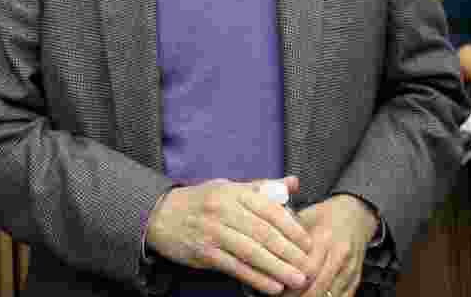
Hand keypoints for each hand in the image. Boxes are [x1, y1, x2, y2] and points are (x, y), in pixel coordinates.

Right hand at [145, 176, 312, 294]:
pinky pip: (235, 267)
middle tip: (308, 266)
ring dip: (277, 268)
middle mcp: (224, 210)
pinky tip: (272, 286)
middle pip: (263, 233)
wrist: (161, 214)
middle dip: (289, 252)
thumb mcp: (230, 187)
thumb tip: (293, 183)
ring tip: (296, 280)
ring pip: (251, 252)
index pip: (270, 209)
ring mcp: (213, 232)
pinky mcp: (204, 252)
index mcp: (234, 192)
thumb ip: (263, 188)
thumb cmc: (202, 201)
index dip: (292, 227)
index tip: (308, 242)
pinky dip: (255, 278)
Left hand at [285, 194, 377, 296]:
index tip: (277, 283)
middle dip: (297, 296)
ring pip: (330, 295)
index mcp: (325, 237)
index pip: (307, 269)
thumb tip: (269, 250)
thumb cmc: (327, 216)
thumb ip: (289, 234)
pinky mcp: (356, 278)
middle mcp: (340, 254)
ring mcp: (350, 268)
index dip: (290, 280)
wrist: (356, 214)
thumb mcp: (306, 216)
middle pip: (317, 287)